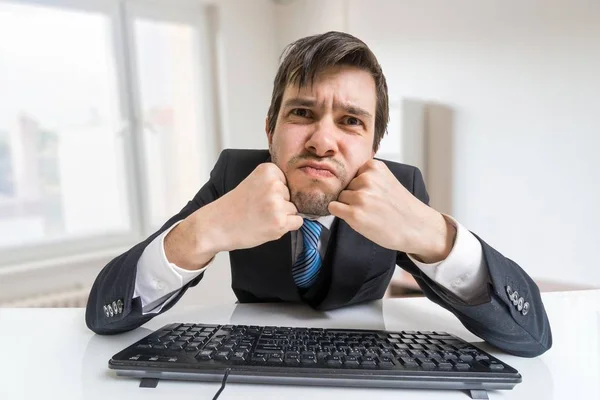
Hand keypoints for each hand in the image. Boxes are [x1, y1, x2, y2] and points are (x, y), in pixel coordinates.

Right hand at [202, 163, 303, 249]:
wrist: (217, 225)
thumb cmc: (235, 207)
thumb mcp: (254, 182)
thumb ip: (275, 182)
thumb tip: (302, 191)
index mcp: (268, 170)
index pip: (289, 181)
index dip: (277, 192)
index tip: (260, 196)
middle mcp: (274, 184)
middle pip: (293, 195)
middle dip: (280, 204)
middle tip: (259, 209)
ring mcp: (277, 204)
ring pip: (295, 209)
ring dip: (282, 216)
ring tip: (262, 217)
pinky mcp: (280, 222)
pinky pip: (298, 222)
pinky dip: (286, 226)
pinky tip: (268, 225)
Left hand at [328, 160, 454, 262]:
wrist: (417, 227)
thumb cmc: (401, 207)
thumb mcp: (386, 180)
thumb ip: (367, 176)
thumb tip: (339, 179)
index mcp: (374, 167)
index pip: (352, 173)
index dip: (359, 186)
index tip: (372, 194)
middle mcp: (366, 179)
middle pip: (344, 185)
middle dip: (353, 196)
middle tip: (372, 207)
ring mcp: (360, 196)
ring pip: (340, 197)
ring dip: (349, 206)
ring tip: (369, 213)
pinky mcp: (354, 214)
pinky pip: (333, 208)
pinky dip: (340, 214)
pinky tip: (358, 219)